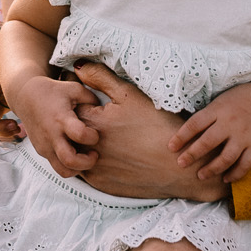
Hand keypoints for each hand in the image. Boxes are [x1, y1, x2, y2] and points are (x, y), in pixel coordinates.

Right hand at [11, 74, 100, 176]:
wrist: (26, 97)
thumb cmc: (54, 92)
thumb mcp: (74, 89)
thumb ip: (92, 100)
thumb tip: (106, 112)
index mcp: (61, 118)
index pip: (79, 134)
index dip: (92, 137)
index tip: (94, 134)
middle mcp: (52, 135)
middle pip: (69, 161)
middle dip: (87, 163)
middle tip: (94, 154)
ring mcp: (45, 146)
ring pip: (62, 171)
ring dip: (78, 169)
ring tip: (85, 157)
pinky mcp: (42, 151)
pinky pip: (57, 166)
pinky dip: (69, 165)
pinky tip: (76, 153)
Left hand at [72, 63, 229, 202]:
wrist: (180, 167)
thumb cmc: (158, 126)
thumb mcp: (130, 95)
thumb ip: (100, 77)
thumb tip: (77, 66)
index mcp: (90, 122)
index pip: (70, 106)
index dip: (83, 101)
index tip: (96, 102)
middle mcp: (84, 147)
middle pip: (70, 130)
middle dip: (80, 123)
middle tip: (105, 121)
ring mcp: (92, 168)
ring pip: (76, 152)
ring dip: (84, 145)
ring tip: (112, 138)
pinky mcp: (101, 184)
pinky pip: (89, 171)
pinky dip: (97, 162)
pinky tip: (117, 155)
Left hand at [169, 79, 250, 182]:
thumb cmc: (243, 98)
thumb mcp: (221, 100)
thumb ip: (208, 114)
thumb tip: (188, 130)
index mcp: (218, 109)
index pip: (195, 124)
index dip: (181, 136)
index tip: (170, 147)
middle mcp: (230, 123)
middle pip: (207, 142)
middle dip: (192, 154)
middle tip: (180, 164)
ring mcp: (244, 135)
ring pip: (225, 157)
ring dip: (212, 169)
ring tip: (201, 175)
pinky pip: (245, 164)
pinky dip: (235, 174)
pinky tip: (226, 179)